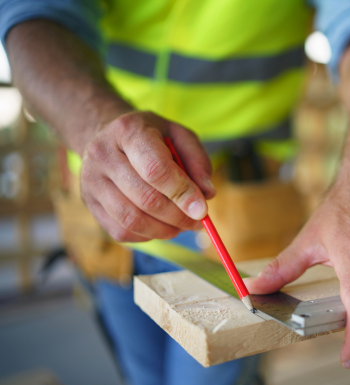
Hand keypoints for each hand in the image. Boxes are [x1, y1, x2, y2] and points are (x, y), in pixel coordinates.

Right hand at [80, 111, 214, 241]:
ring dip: (164, 230)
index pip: (155, 169)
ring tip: (181, 226)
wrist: (107, 136)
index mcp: (128, 131)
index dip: (182, 193)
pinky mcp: (89, 203)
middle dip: (178, 216)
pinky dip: (147, 235)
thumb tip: (207, 194)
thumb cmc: (150, 137)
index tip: (202, 210)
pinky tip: (161, 226)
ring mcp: (91, 181)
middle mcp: (103, 155)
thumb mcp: (179, 136)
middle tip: (198, 222)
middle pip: (145, 198)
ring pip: (131, 219)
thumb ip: (197, 161)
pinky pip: (121, 231)